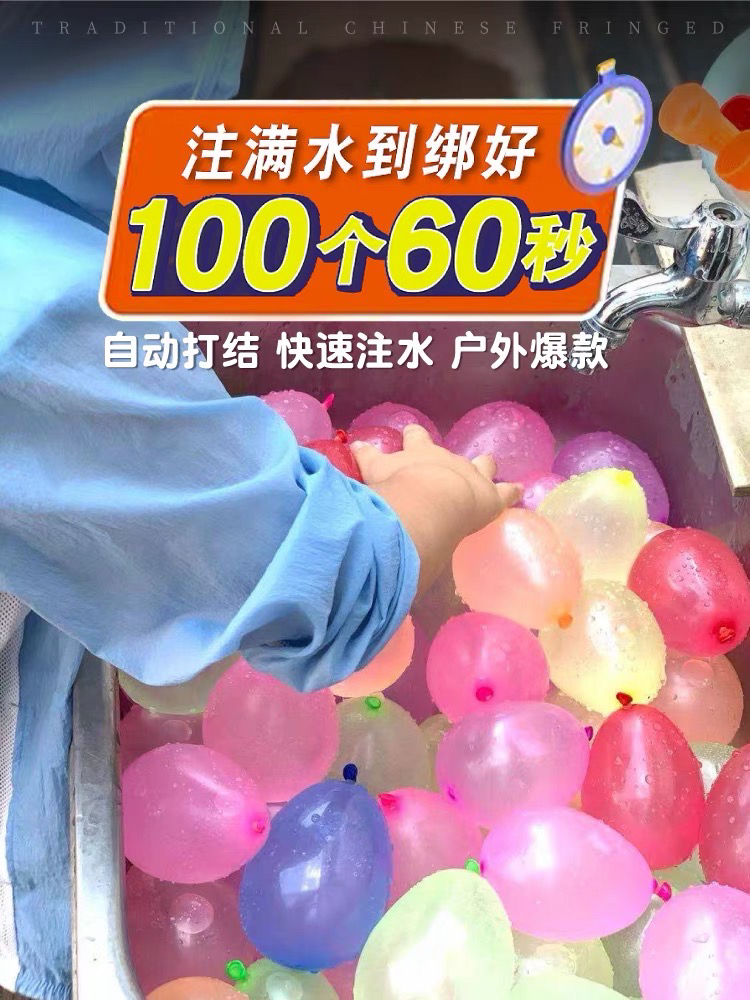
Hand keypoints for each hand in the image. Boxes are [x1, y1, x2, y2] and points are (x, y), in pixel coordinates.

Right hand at [352, 424, 520, 594]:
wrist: (432, 499)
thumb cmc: (400, 487)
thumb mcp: (374, 471)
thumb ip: (364, 458)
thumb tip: (353, 444)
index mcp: (419, 452)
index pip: (413, 440)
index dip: (411, 437)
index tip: (409, 433)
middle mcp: (447, 458)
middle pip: (449, 449)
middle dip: (443, 450)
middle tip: (440, 451)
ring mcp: (471, 475)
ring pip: (482, 464)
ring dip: (483, 464)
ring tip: (487, 463)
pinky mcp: (491, 496)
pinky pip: (506, 492)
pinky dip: (512, 491)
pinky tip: (519, 489)